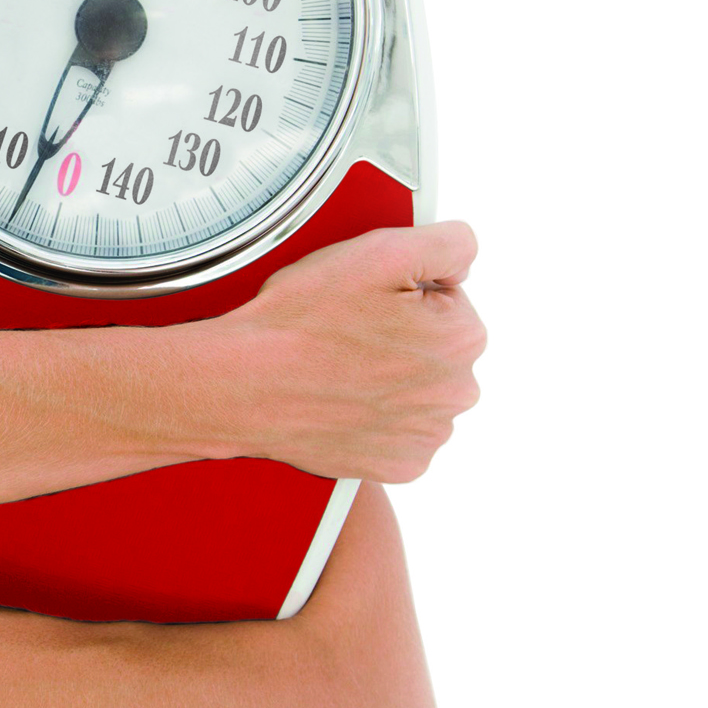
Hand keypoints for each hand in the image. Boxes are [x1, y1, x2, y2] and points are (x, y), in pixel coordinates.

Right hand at [184, 221, 486, 481]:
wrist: (244, 385)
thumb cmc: (299, 325)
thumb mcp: (379, 252)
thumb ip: (448, 243)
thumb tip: (464, 258)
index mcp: (461, 338)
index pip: (449, 298)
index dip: (404, 293)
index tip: (369, 301)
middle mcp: (455, 393)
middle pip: (438, 348)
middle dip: (402, 337)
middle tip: (349, 332)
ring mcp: (427, 434)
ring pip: (418, 391)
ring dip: (389, 379)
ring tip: (341, 367)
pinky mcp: (400, 464)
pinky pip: (400, 432)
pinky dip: (376, 419)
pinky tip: (344, 401)